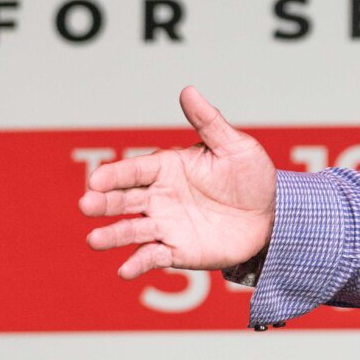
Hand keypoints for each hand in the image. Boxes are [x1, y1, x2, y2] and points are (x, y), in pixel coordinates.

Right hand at [79, 86, 276, 279]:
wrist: (273, 215)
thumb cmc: (251, 176)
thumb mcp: (234, 146)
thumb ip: (208, 122)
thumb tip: (188, 90)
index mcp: (168, 168)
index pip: (135, 170)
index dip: (115, 175)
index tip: (96, 180)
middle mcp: (160, 197)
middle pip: (124, 199)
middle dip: (103, 203)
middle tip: (86, 206)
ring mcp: (166, 225)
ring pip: (131, 230)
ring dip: (112, 235)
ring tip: (94, 240)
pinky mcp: (177, 251)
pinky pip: (152, 257)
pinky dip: (137, 263)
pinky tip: (124, 269)